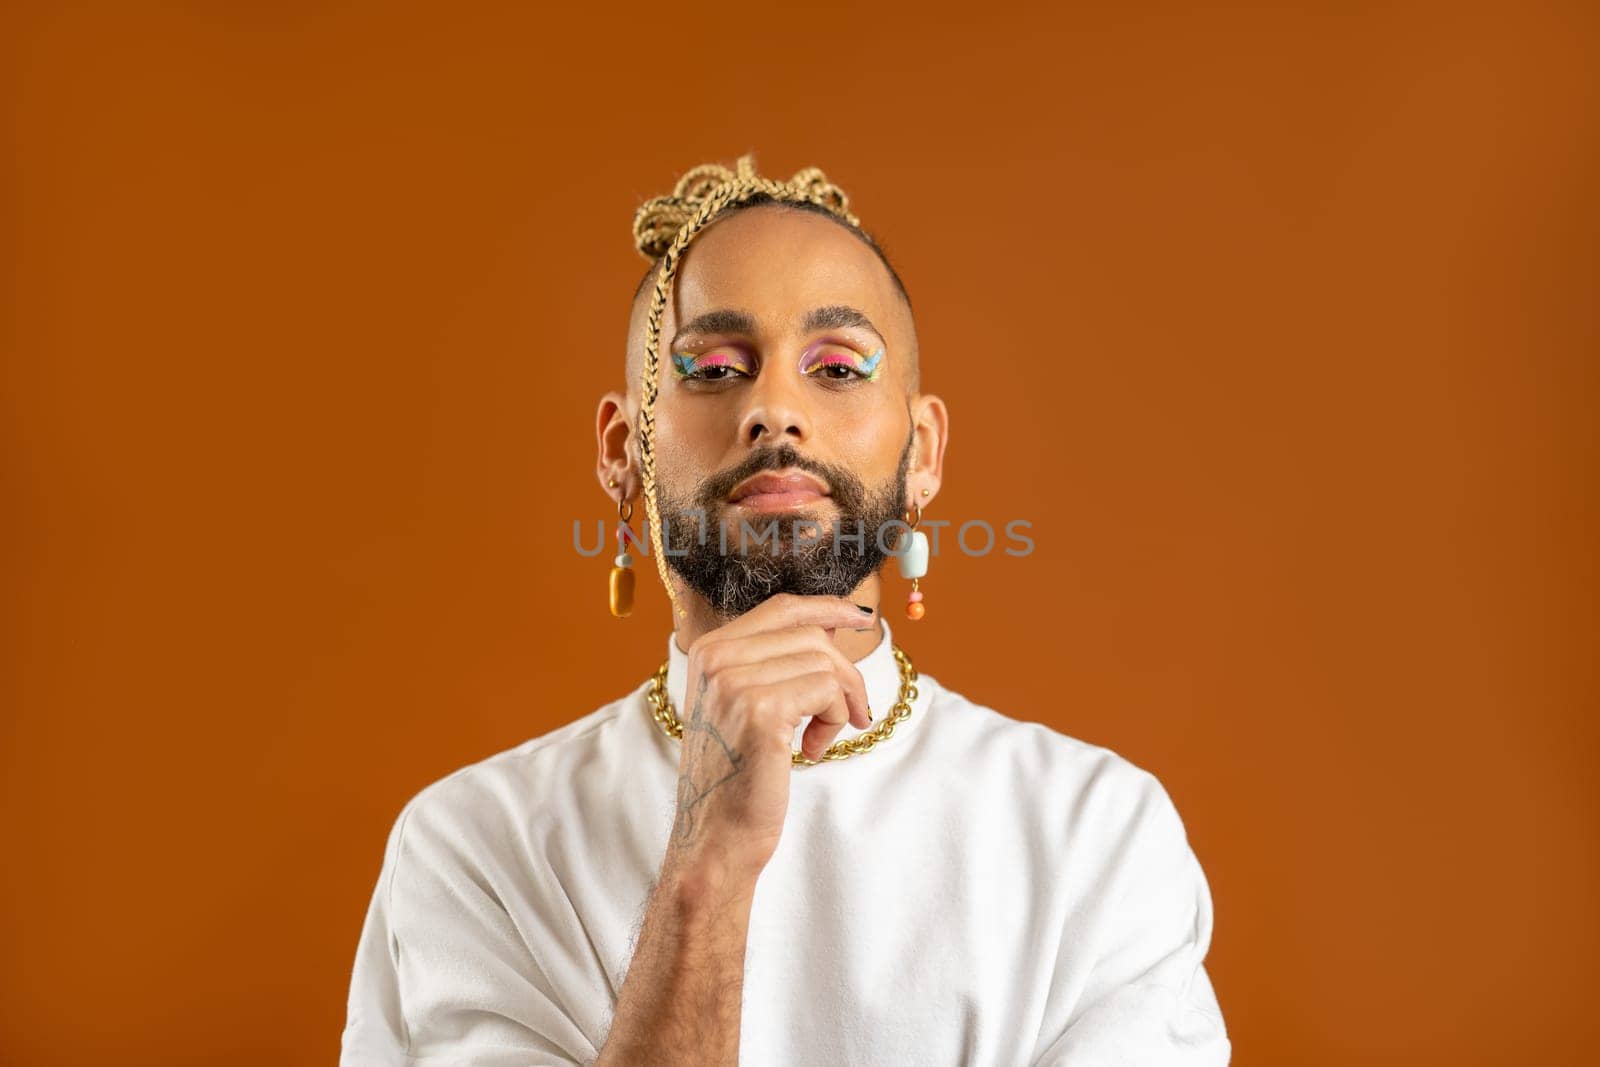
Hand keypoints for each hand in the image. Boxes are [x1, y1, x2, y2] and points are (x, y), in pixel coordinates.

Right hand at [665, 594, 874, 883]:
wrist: (715, 833)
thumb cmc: (736, 773)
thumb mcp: (743, 703)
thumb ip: (774, 661)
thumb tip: (832, 623)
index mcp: (709, 649)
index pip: (783, 608)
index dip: (828, 608)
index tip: (861, 618)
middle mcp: (716, 658)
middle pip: (812, 635)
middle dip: (843, 674)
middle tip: (851, 715)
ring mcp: (734, 682)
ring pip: (824, 662)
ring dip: (839, 703)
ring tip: (820, 738)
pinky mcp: (760, 710)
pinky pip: (827, 691)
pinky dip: (835, 719)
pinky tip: (812, 749)